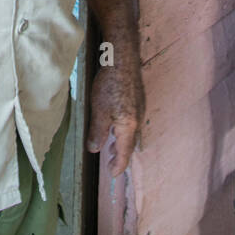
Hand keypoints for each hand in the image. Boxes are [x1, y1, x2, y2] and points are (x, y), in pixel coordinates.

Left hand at [86, 55, 144, 177]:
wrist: (123, 59)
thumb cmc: (110, 84)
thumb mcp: (99, 111)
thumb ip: (97, 132)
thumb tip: (94, 150)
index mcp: (128, 126)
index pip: (124, 153)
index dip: (118, 165)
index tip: (112, 174)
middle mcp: (137, 120)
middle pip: (130, 144)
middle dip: (120, 155)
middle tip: (111, 164)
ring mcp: (139, 109)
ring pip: (131, 133)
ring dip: (121, 143)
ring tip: (111, 147)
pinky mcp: (138, 100)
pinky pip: (132, 122)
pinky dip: (124, 130)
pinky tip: (115, 125)